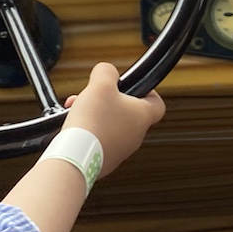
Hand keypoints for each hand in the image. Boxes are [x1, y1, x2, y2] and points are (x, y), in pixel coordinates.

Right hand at [62, 62, 164, 179]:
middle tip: (95, 98)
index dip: (147, 91)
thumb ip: (107, 72)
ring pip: (111, 127)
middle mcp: (135, 136)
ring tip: (78, 111)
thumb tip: (107, 71)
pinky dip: (88, 133)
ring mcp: (120, 150)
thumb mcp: (100, 84)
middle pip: (127, 113)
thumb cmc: (93, 123)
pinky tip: (75, 127)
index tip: (134, 86)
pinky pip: (99, 142)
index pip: (157, 103)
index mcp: (142, 116)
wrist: (76, 157)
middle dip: (108, 102)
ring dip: (96, 116)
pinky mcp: (104, 161)